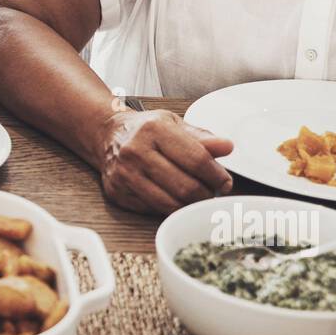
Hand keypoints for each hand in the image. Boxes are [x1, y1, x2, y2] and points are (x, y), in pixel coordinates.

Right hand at [94, 108, 233, 216]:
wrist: (108, 135)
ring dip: (190, 205)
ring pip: (170, 204)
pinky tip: (174, 198)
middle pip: (186, 187)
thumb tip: (227, 147)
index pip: (197, 160)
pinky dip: (169, 208)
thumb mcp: (175, 124)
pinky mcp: (118, 193)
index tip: (224, 182)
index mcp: (154, 130)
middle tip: (212, 192)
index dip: (217, 176)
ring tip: (196, 197)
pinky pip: (154, 210)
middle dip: (206, 195)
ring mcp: (124, 175)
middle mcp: (135, 151)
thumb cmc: (145, 129)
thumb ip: (202, 137)